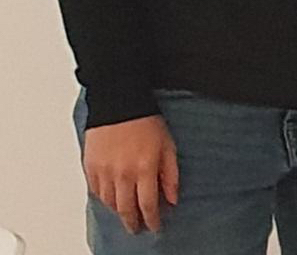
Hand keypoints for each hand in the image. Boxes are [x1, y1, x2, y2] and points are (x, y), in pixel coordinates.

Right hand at [83, 115, 178, 233]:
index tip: (155, 226)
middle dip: (133, 222)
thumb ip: (171, 174)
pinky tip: (111, 198)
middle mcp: (123, 174)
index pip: (148, 205)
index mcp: (144, 168)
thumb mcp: (168, 145)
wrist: (120, 102)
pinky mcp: (90, 167)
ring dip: (119, 211)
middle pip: (126, 210)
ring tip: (126, 213)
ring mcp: (104, 172)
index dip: (152, 220)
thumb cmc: (146, 120)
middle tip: (138, 228)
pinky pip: (96, 192)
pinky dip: (104, 198)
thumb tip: (172, 199)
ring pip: (110, 204)